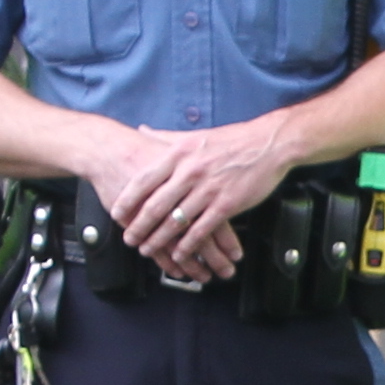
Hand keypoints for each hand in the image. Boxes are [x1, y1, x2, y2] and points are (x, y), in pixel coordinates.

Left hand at [89, 114, 294, 278]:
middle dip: (139, 226)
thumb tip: (142, 130)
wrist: (268, 143)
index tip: (116, 214)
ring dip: (159, 240)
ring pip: (176, 221)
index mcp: (179, 154)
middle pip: (156, 205)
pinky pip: (201, 230)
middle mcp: (190, 172)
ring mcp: (208, 189)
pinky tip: (179, 254)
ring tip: (148, 249)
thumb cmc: (231, 139)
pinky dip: (187, 245)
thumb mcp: (194, 134)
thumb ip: (165, 136)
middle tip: (129, 239)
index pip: (144, 180)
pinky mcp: (226, 204)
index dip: (127, 200)